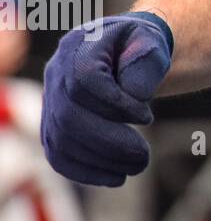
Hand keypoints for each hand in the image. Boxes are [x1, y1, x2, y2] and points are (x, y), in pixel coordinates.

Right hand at [41, 12, 173, 185]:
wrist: (128, 53)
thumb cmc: (142, 47)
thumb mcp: (151, 43)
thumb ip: (146, 62)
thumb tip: (134, 95)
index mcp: (78, 47)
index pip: (85, 82)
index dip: (116, 105)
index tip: (148, 118)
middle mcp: (55, 74)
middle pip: (69, 118)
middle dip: (108, 143)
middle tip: (144, 158)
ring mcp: (50, 101)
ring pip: (61, 141)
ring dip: (100, 161)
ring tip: (136, 167)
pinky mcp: (53, 126)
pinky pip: (58, 155)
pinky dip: (85, 171)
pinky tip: (115, 177)